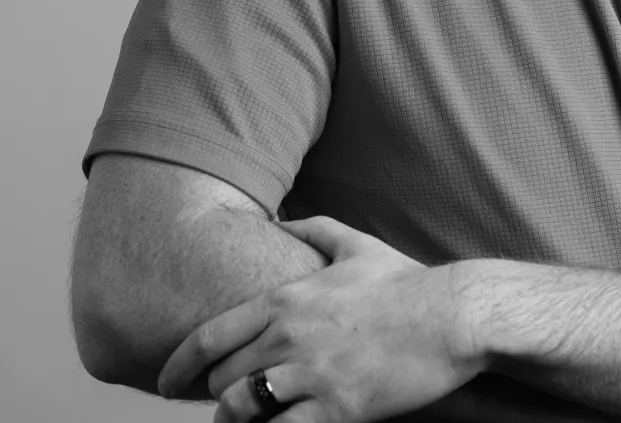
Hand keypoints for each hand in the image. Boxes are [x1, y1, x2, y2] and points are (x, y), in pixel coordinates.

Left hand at [157, 216, 486, 420]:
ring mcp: (310, 374)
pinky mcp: (335, 409)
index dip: (178, 366)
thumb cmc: (407, 282)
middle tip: (222, 406)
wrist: (452, 315)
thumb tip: (280, 220)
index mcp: (288, 298)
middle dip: (215, 397)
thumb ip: (314, 230)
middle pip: (221, 379)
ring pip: (241, 411)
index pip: (210, 337)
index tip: (164, 384)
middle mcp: (289, 335)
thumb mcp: (357, 245)